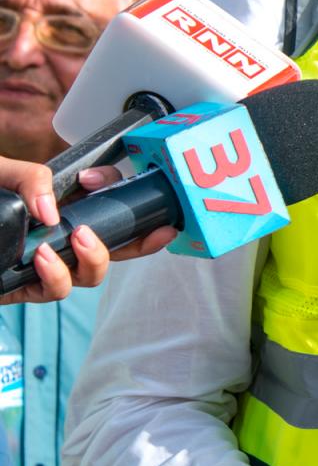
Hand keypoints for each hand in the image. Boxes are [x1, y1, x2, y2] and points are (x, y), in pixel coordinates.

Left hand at [0, 163, 173, 306]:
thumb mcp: (1, 173)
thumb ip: (32, 178)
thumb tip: (55, 211)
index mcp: (59, 209)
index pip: (111, 210)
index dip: (135, 205)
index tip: (135, 186)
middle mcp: (55, 240)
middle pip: (112, 250)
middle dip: (139, 244)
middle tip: (154, 230)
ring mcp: (37, 266)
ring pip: (86, 277)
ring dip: (94, 260)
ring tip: (75, 238)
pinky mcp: (17, 289)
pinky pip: (50, 292)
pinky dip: (54, 276)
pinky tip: (42, 256)